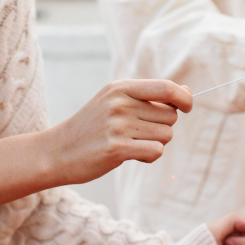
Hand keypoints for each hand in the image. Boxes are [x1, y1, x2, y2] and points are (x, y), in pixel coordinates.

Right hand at [45, 79, 192, 184]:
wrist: (57, 152)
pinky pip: (156, 151)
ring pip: (166, 135)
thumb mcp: (115, 101)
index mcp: (121, 87)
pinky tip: (131, 155)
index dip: (184, 98)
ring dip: (155, 143)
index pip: (166, 87)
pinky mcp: (116, 148)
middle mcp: (120, 103)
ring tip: (130, 143)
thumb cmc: (92, 127)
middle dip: (163, 126)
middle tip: (139, 133)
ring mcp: (118, 125)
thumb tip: (187, 92)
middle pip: (171, 116)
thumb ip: (150, 96)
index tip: (187, 106)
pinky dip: (149, 156)